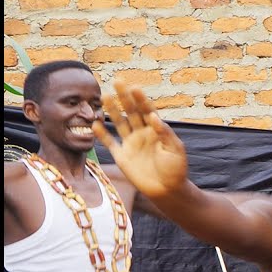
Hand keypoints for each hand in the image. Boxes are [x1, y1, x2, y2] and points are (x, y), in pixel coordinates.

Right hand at [92, 81, 188, 198]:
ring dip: (112, 110)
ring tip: (104, 96)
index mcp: (157, 130)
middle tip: (118, 81)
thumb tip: (153, 116)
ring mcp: (131, 144)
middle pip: (131, 112)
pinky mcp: (122, 156)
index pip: (147, 110)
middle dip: (125, 97)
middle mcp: (142, 134)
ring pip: (119, 123)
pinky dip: (102, 134)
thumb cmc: (176, 169)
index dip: (141, 99)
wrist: (167, 190)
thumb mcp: (175, 149)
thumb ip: (164, 133)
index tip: (135, 87)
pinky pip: (110, 143)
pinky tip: (95, 123)